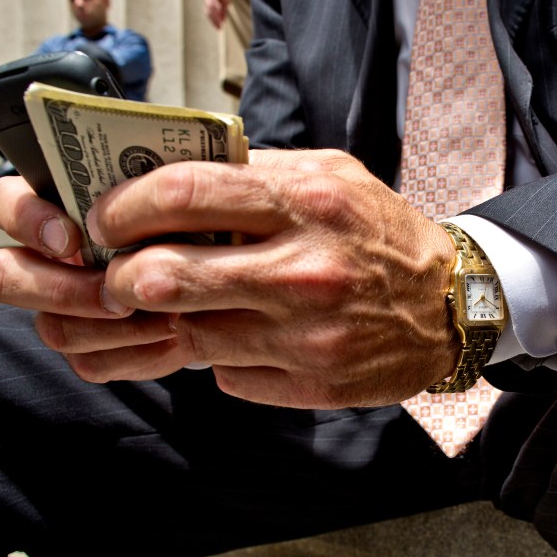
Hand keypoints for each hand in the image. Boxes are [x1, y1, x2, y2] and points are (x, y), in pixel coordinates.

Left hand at [0, 150, 459, 408]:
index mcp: (307, 202)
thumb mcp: (331, 176)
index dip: (123, 206)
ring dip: (167, 321)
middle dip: (119, 279)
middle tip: (119, 275)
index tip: (104, 218)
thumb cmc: (379, 234)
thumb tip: (168, 178)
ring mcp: (307, 335)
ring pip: (187, 334)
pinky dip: (219, 355)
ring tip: (177, 306)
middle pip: (164, 276)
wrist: (452, 306)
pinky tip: (241, 336)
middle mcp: (304, 271)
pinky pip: (226, 375)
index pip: (183, 194)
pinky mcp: (312, 383)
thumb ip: (256, 174)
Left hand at [202, 0, 235, 28]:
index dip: (213, 21)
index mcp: (209, 0)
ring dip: (215, 16)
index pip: (209, 13)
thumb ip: (223, 10)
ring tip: (220, 22)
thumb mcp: (226, 0)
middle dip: (214, 21)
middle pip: (208, 11)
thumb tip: (223, 20)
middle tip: (219, 28)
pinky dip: (215, 6)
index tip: (219, 28)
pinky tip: (219, 12)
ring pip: (210, 7)